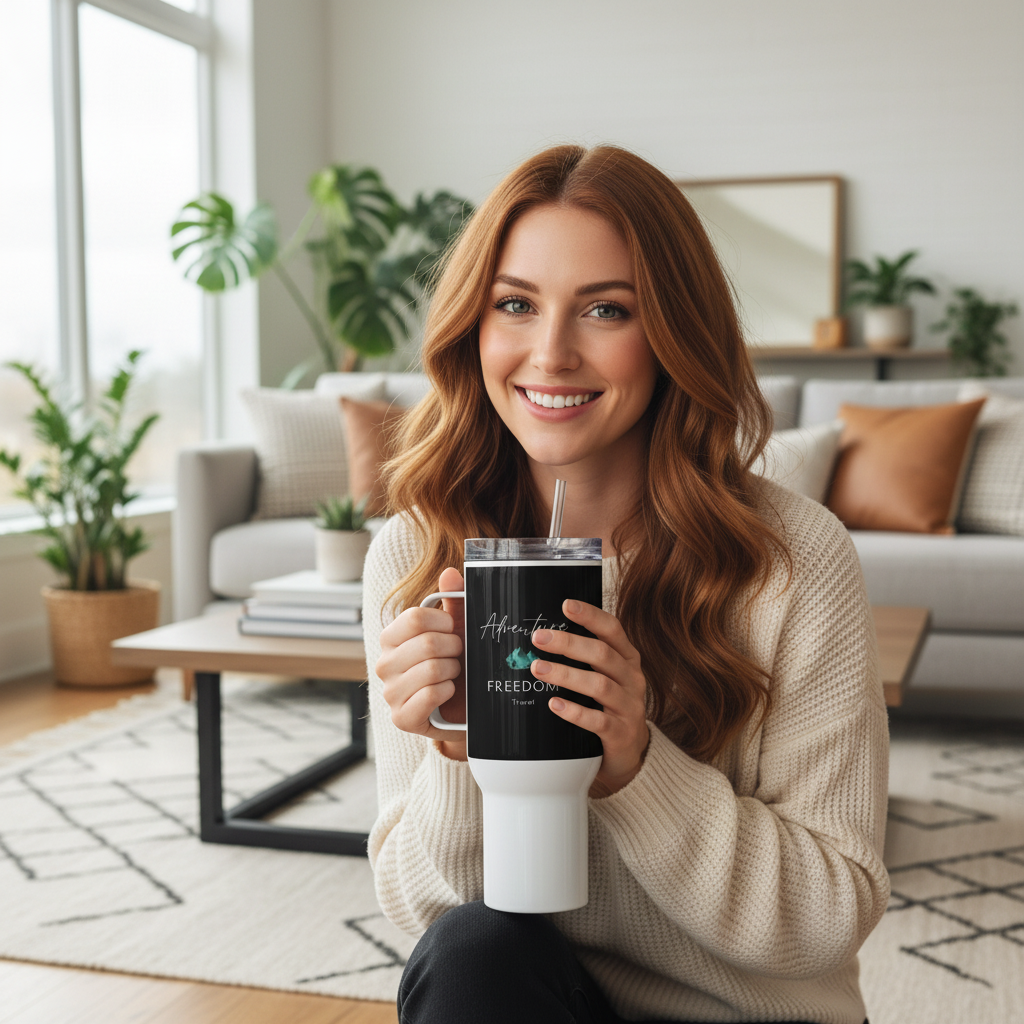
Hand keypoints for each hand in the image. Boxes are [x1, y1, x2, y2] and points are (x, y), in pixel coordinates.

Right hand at [375, 567, 467, 759]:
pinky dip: (448, 691)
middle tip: (456, 657)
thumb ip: (453, 602)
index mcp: (391, 638)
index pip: (414, 618)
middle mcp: (383, 664)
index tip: (453, 629)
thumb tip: (449, 572)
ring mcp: (390, 693)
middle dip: (453, 649)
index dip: (444, 621)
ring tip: (452, 675)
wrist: (463, 708)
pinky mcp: (401, 718)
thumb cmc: (456, 665)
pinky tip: (448, 693)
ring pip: (431, 669)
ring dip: (453, 671)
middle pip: (426, 643)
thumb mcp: (456, 631)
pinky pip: (431, 694)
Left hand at [532, 600, 649, 797]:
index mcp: (627, 658)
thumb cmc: (608, 706)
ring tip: (538, 669)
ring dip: (566, 675)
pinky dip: (575, 712)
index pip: (612, 629)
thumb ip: (586, 657)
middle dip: (568, 643)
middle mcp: (632, 678)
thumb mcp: (604, 676)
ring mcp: (629, 707)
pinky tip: (554, 704)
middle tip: (538, 638)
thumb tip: (544, 634)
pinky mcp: (622, 734)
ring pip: (599, 685)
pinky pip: (598, 721)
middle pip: (602, 654)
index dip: (590, 616)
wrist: (629, 752)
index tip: (566, 605)